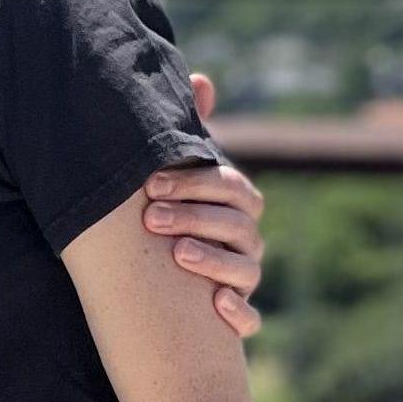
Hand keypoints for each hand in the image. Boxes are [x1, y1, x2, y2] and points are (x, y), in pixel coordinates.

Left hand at [145, 80, 266, 337]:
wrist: (155, 287)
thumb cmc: (168, 217)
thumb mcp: (174, 177)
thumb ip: (187, 135)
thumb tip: (201, 80)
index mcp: (235, 207)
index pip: (232, 188)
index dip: (196, 184)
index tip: (151, 184)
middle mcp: (245, 242)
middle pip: (236, 226)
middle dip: (195, 217)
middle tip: (151, 217)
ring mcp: (243, 280)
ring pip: (245, 270)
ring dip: (214, 261)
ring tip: (178, 255)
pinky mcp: (235, 319)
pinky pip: (251, 321)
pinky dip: (240, 315)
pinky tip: (216, 306)